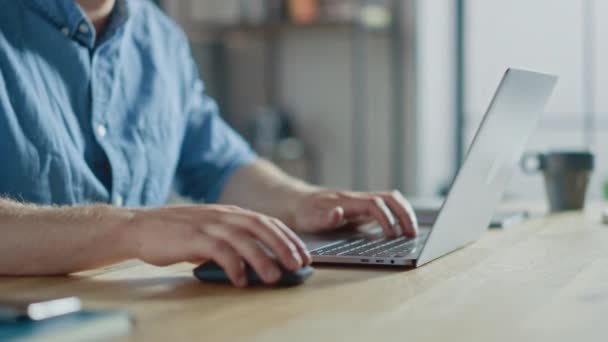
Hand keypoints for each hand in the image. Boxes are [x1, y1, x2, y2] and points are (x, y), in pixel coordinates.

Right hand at [125, 205, 311, 286]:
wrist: (140, 227)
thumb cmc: (178, 234)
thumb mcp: (211, 232)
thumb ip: (233, 241)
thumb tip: (259, 261)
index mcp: (230, 212)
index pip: (267, 222)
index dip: (288, 238)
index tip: (303, 255)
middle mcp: (223, 215)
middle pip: (262, 226)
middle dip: (284, 246)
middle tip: (298, 265)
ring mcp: (208, 224)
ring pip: (243, 239)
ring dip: (262, 258)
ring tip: (275, 277)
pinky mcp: (193, 237)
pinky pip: (219, 250)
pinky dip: (233, 266)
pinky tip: (241, 280)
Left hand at [290, 190, 417, 237]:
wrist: (296, 202)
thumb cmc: (303, 212)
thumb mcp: (308, 218)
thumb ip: (323, 218)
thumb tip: (338, 214)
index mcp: (346, 201)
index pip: (374, 204)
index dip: (386, 219)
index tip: (392, 236)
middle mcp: (357, 199)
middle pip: (390, 197)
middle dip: (404, 214)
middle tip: (412, 234)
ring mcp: (361, 204)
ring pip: (391, 200)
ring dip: (405, 214)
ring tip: (412, 233)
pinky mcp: (363, 211)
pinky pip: (386, 209)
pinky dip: (399, 217)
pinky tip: (403, 232)